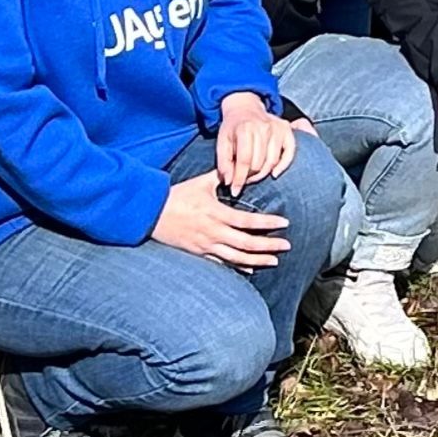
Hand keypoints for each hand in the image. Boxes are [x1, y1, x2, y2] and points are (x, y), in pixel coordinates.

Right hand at [151, 175, 296, 268]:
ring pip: (237, 257)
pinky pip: (221, 263)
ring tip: (274, 261)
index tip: (285, 223)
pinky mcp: (198, 253)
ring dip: (257, 260)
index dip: (268, 223)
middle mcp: (214, 232)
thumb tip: (239, 167)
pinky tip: (250, 269)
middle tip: (287, 246)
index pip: (248, 221)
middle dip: (269, 246)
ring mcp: (206, 245)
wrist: (151, 213)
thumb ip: (221, 176)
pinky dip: (237, 267)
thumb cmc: (177, 195)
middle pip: (247, 243)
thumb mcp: (201, 183)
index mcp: (216, 213)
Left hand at [216, 91, 297, 188]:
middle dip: (249, 176)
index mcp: (245, 128)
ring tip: (254, 176)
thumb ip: (223, 163)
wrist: (245, 108)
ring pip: (272, 161)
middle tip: (243, 179)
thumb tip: (229, 181)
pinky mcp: (286, 130)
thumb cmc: (233, 128)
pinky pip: (289, 152)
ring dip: (263, 174)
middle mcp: (263, 127)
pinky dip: (283, 166)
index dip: (239, 178)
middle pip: (259, 163)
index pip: (244, 160)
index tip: (234, 190)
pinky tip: (275, 174)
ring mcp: (277, 128)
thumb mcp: (222, 142)